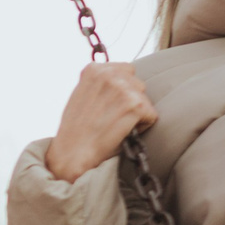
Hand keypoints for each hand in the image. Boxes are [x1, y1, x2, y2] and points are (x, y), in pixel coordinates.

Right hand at [44, 62, 157, 182]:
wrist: (72, 154)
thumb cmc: (75, 131)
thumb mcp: (80, 95)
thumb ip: (99, 83)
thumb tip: (120, 79)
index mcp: (94, 69)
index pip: (125, 70)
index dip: (121, 91)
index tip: (108, 107)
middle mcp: (108, 74)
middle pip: (137, 83)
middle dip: (130, 100)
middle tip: (111, 119)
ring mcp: (123, 88)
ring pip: (145, 99)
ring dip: (136, 113)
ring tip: (115, 126)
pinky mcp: (136, 105)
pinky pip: (151, 115)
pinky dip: (142, 127)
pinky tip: (123, 133)